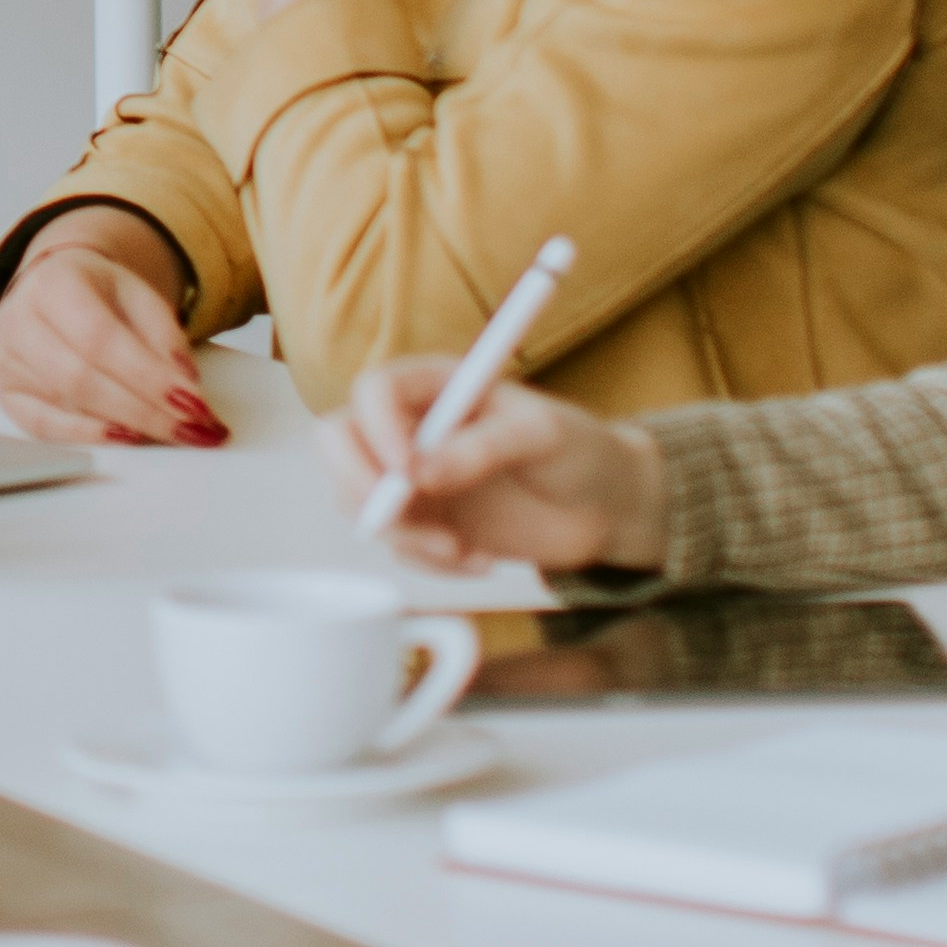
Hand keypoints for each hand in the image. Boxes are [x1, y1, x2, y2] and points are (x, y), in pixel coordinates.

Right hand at [0, 212, 224, 447]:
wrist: (59, 288)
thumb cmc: (97, 293)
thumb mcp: (140, 296)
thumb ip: (165, 337)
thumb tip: (184, 386)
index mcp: (53, 283)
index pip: (99, 338)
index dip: (147, 376)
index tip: (193, 403)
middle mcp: (19, 320)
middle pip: (80, 378)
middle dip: (144, 410)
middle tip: (192, 428)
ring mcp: (7, 360)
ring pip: (65, 404)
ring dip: (127, 424)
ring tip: (172, 432)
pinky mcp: (7, 393)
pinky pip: (43, 427)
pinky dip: (89, 437)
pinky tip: (125, 437)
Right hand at [321, 354, 664, 573]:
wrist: (608, 510)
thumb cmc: (582, 452)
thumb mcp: (544, 436)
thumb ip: (483, 448)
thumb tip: (424, 474)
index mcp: (436, 384)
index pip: (373, 391)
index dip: (377, 429)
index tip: (410, 470)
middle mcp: (412, 425)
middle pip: (338, 440)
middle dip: (359, 484)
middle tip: (402, 516)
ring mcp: (412, 476)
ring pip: (357, 500)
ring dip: (402, 534)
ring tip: (460, 549)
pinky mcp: (425, 521)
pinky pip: (396, 546)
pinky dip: (431, 563)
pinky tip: (479, 559)